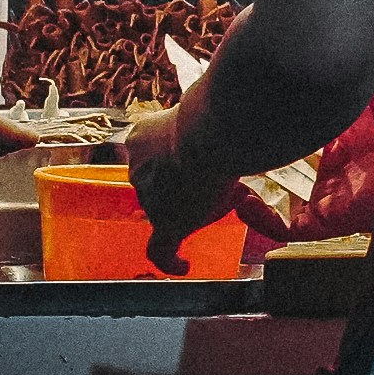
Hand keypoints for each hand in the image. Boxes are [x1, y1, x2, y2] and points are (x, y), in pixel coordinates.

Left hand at [122, 107, 235, 274]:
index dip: (179, 158)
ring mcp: (151, 197)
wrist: (213, 133)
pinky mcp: (166, 222)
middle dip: (190, 183)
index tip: (197, 158)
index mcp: (143, 137)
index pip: (156, 153)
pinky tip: (183, 266)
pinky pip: (161, 250)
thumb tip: (234, 122)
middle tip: (224, 178)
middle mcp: (139, 168)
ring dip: (197, 206)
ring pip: (171, 209)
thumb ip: (205, 119)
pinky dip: (170, 261)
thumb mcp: (202, 108)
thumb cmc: (217, 114)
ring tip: (232, 196)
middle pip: (163, 184)